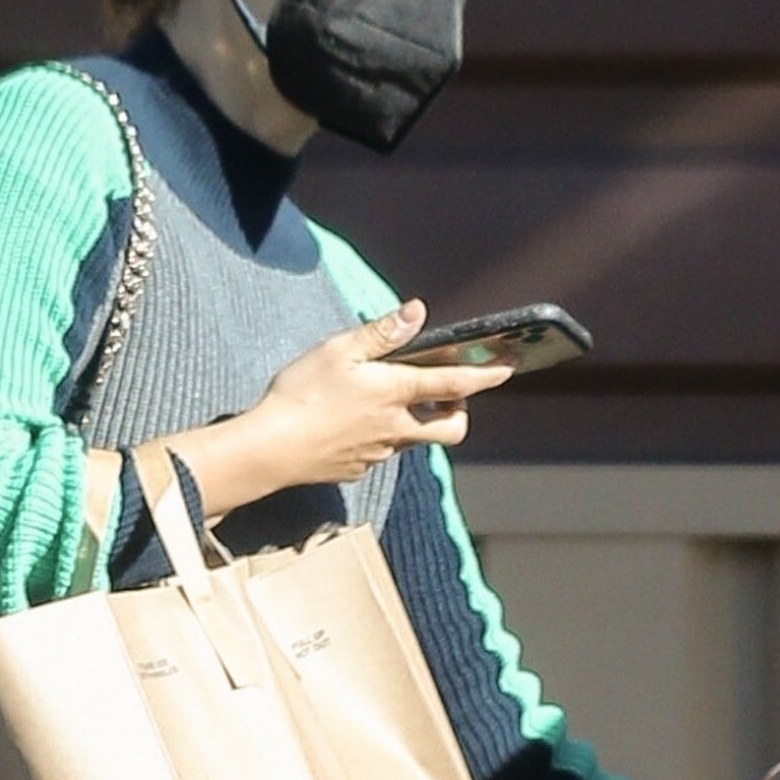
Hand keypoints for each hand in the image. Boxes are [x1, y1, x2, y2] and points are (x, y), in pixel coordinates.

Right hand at [160, 301, 510, 521]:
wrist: (269, 451)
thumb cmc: (300, 395)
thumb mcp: (337, 350)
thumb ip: (381, 333)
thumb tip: (416, 311)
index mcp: (395, 393)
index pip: (456, 383)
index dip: (487, 373)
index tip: (510, 366)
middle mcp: (397, 428)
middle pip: (452, 427)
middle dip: (460, 410)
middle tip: (445, 390)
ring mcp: (380, 453)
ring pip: (416, 438)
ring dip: (416, 420)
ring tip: (386, 399)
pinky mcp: (358, 468)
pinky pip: (383, 450)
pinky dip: (381, 435)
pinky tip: (349, 422)